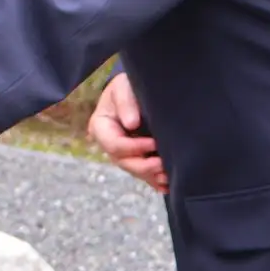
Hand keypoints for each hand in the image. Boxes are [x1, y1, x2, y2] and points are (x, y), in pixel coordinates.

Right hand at [89, 73, 166, 194]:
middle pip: (124, 162)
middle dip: (144, 166)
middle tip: (164, 164)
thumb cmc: (127, 86)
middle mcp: (108, 143)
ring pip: (134, 171)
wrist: (134, 89)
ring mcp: (121, 153)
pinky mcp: (134, 157)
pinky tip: (166, 185)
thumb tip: (132, 124)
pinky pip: (143, 174)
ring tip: (169, 177)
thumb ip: (125, 102)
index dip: (134, 147)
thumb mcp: (123, 86)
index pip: (114, 145)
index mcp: (100, 127)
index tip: (153, 143)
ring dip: (151, 176)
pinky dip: (154, 180)